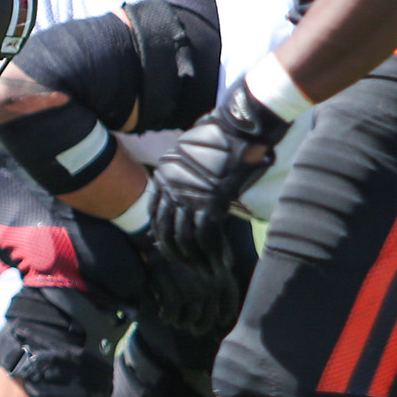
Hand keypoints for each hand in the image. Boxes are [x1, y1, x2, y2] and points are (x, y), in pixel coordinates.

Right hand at [126, 213, 239, 335]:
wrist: (155, 237)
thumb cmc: (180, 242)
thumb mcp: (205, 249)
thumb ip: (217, 264)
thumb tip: (224, 276)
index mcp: (221, 274)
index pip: (230, 302)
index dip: (226, 314)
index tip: (220, 320)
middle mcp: (210, 286)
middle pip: (208, 318)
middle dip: (200, 326)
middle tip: (194, 328)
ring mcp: (192, 292)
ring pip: (189, 320)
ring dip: (182, 322)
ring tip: (176, 320)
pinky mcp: (173, 295)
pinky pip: (171, 316)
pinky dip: (167, 317)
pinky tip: (163, 314)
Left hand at [150, 77, 287, 269]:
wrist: (240, 123)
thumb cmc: (223, 136)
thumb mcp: (193, 153)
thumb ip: (188, 175)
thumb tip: (192, 199)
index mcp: (165, 176)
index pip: (156, 214)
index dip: (163, 237)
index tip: (172, 252)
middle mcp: (172, 187)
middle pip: (167, 232)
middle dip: (178, 255)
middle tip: (192, 269)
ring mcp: (190, 195)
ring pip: (186, 238)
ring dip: (197, 260)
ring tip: (208, 273)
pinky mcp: (212, 200)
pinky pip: (207, 236)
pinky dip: (214, 254)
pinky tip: (221, 264)